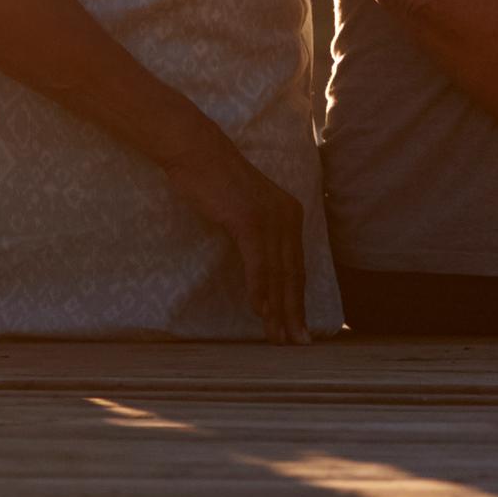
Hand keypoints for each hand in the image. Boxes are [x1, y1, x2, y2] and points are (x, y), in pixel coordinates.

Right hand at [168, 142, 308, 342]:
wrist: (197, 152)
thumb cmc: (215, 183)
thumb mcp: (246, 210)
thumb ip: (260, 236)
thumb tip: (263, 269)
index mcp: (290, 215)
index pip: (296, 266)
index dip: (298, 300)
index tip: (300, 329)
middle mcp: (287, 216)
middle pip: (292, 274)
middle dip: (294, 312)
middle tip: (296, 344)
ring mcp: (269, 217)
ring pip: (277, 273)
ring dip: (277, 309)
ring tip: (277, 336)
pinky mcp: (249, 219)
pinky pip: (258, 262)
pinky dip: (260, 288)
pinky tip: (260, 311)